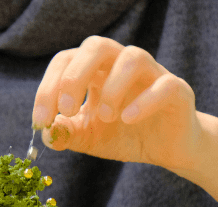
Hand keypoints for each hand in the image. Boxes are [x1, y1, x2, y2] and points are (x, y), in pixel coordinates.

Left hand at [32, 36, 201, 171]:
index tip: (40, 121)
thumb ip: (66, 133)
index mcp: (94, 70)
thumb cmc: (123, 135)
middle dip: (74, 77)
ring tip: (104, 117)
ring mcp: (151, 73)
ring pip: (132, 58)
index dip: (47, 88)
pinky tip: (128, 119)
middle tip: (67, 109)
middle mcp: (120, 64)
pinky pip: (163, 85)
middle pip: (96, 46)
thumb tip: (46, 135)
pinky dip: (144, 101)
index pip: (65, 61)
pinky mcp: (176, 90)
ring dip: (112, 87)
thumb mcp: (88, 137)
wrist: (165, 149)